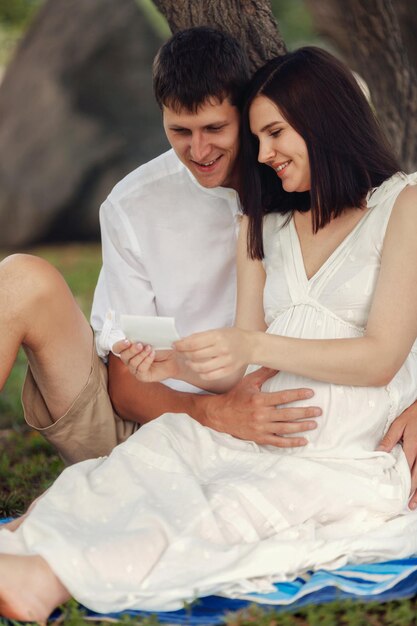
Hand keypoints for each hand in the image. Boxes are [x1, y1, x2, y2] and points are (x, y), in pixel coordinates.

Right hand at [112, 339, 178, 382]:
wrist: (174, 357)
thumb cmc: (162, 347)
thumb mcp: (152, 337)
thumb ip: (144, 335)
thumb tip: (139, 331)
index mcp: (129, 348)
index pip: (117, 348)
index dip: (120, 345)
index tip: (127, 341)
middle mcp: (130, 359)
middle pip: (123, 356)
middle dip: (131, 350)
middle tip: (140, 344)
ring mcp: (135, 369)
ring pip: (131, 363)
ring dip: (141, 355)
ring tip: (150, 348)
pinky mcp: (142, 376)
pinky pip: (140, 370)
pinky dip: (146, 361)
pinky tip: (152, 355)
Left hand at [174, 327, 253, 379]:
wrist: (250, 346)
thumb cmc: (232, 337)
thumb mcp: (216, 331)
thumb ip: (200, 337)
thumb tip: (182, 342)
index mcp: (217, 336)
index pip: (193, 343)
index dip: (181, 345)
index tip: (175, 345)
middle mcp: (222, 349)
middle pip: (195, 356)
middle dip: (184, 354)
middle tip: (181, 353)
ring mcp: (226, 361)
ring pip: (200, 368)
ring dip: (191, 365)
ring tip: (190, 361)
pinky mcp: (228, 371)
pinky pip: (209, 376)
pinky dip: (201, 373)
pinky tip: (200, 369)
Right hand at [202, 366, 320, 446]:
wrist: (219, 415)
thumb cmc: (235, 396)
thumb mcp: (248, 382)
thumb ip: (264, 373)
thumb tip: (277, 362)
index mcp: (259, 400)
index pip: (283, 397)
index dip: (298, 395)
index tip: (310, 393)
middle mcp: (261, 415)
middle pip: (288, 414)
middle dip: (305, 412)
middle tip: (318, 411)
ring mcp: (260, 428)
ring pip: (285, 429)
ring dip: (301, 427)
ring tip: (314, 424)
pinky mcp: (259, 438)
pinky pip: (278, 442)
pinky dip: (291, 443)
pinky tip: (303, 441)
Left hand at [377, 401, 416, 508]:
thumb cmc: (413, 416)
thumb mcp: (399, 425)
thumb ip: (389, 439)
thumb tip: (379, 453)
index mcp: (413, 447)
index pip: (408, 469)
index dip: (405, 483)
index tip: (400, 494)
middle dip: (415, 492)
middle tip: (410, 506)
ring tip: (416, 503)